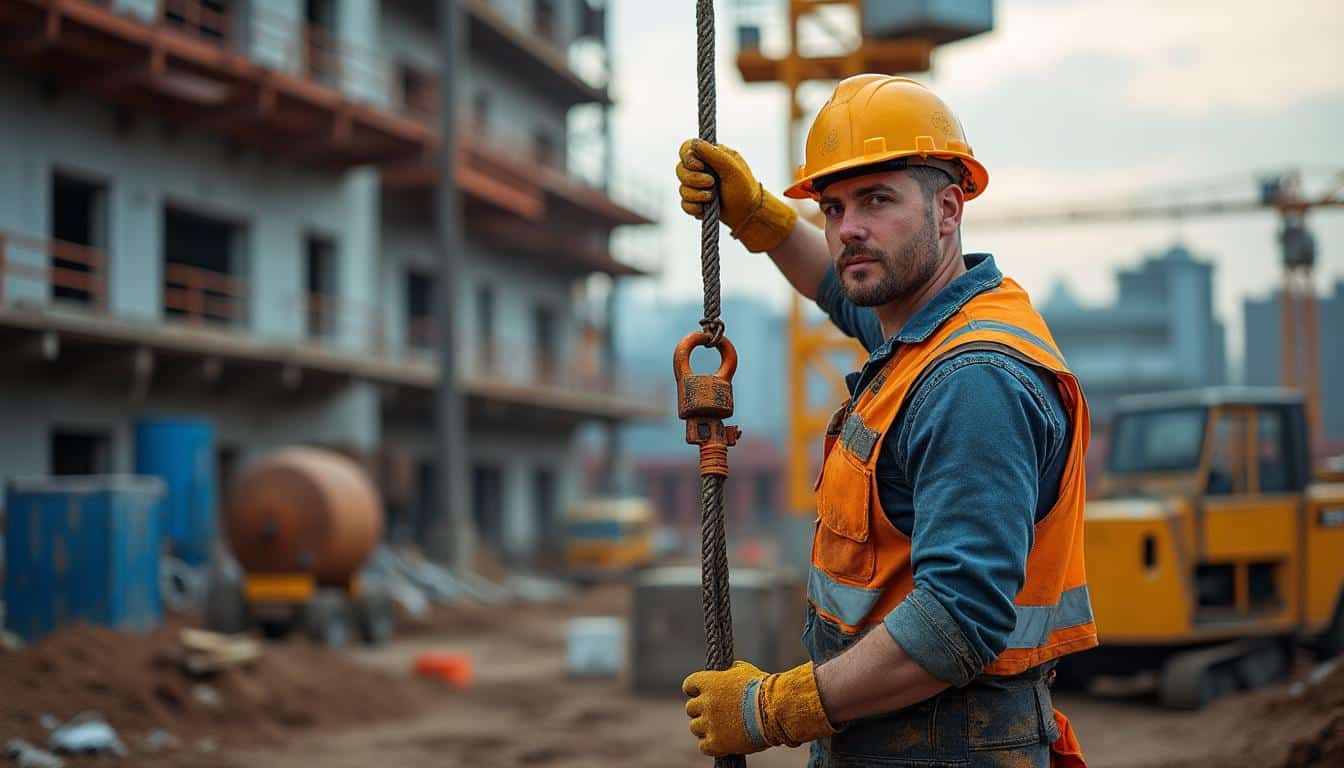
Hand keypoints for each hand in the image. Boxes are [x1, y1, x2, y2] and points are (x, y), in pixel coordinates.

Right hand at [676, 139, 797, 252]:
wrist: (748, 213)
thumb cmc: (744, 187)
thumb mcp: (732, 168)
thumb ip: (714, 154)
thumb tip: (695, 143)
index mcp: (709, 155)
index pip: (687, 149)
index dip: (688, 158)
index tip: (700, 166)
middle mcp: (700, 169)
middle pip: (680, 169)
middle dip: (694, 179)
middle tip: (711, 183)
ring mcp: (696, 186)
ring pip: (681, 188)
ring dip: (695, 195)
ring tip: (711, 198)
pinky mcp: (695, 201)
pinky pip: (684, 204)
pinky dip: (692, 207)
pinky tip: (704, 209)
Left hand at [683, 660, 836, 757]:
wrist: (774, 710)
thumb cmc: (763, 688)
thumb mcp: (745, 671)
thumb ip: (730, 671)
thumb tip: (726, 671)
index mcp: (709, 682)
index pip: (689, 685)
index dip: (694, 690)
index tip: (700, 693)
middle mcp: (705, 702)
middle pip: (691, 708)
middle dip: (700, 710)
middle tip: (714, 713)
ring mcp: (709, 723)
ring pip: (695, 727)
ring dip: (704, 727)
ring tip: (720, 728)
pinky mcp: (716, 742)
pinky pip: (703, 746)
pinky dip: (710, 744)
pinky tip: (721, 742)